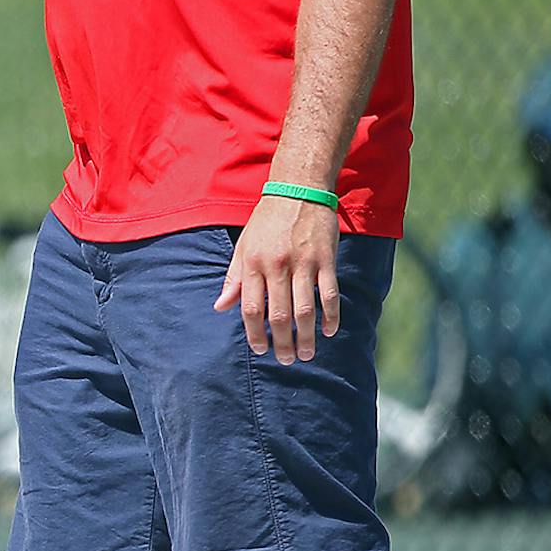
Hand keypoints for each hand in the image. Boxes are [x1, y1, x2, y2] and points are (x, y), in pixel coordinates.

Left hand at [214, 197, 340, 362]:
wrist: (298, 191)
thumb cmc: (266, 222)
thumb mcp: (243, 247)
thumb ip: (233, 279)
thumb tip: (220, 307)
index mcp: (253, 264)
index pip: (251, 308)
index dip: (255, 333)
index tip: (260, 349)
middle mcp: (277, 266)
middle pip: (279, 314)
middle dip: (281, 342)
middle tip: (284, 360)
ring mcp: (304, 264)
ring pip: (305, 309)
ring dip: (305, 337)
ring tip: (305, 355)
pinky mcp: (326, 260)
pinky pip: (329, 294)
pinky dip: (330, 316)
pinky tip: (329, 331)